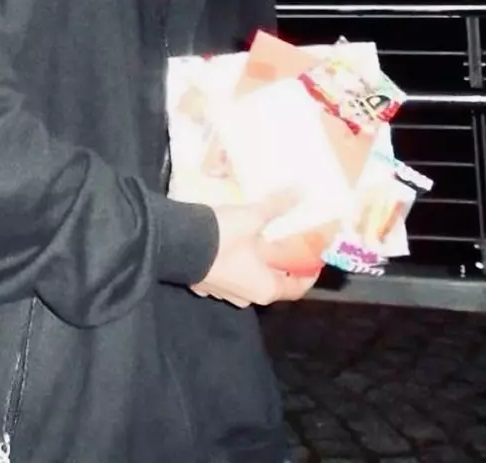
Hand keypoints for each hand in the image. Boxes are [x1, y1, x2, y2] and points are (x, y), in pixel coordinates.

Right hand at [192, 190, 319, 307]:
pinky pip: (229, 274)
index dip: (308, 272)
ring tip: (259, 237)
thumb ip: (277, 206)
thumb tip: (302, 191)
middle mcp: (247, 297)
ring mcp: (224, 293)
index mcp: (265, 288)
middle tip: (286, 239)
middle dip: (280, 262)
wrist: (176, 242)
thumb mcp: (253, 217)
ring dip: (256, 262)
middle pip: (272, 281)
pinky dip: (235, 262)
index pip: (296, 287)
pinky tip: (233, 243)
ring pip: (249, 278)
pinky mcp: (206, 284)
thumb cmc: (223, 237)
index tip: (312, 256)